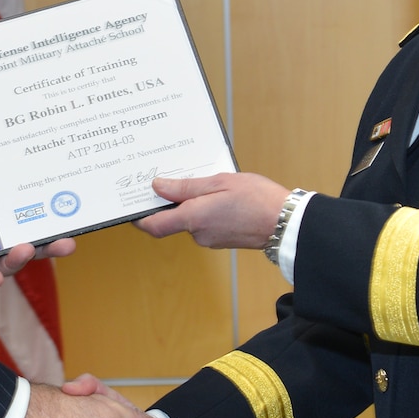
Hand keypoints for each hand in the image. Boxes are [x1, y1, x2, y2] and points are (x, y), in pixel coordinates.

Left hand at [137, 172, 292, 248]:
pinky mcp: (222, 239)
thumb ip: (186, 187)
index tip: (132, 205)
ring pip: (190, 220)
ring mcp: (210, 239)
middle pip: (172, 220)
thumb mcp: (219, 182)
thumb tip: (157, 187)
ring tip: (204, 183)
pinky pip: (204, 223)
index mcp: (193, 218)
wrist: (286, 223)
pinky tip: (218, 195)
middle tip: (171, 178)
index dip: (139, 217)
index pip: (154, 225)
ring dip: (191, 204)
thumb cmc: (256, 199)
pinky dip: (204, 210)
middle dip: (171, 201)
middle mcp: (198, 233)